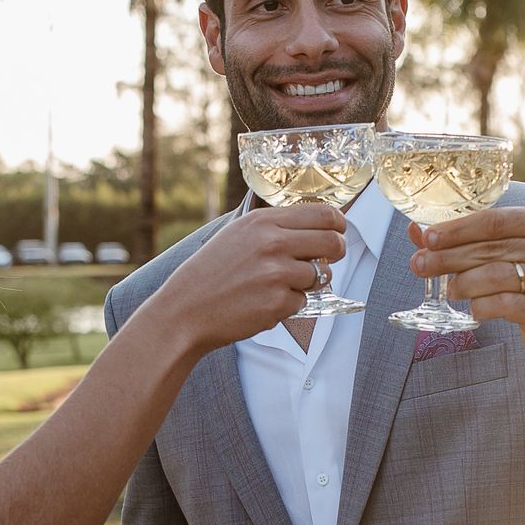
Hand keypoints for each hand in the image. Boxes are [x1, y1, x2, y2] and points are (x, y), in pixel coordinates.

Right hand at [146, 203, 346, 357]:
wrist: (185, 310)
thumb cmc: (211, 273)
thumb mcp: (238, 234)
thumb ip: (274, 228)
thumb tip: (315, 227)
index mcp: (263, 222)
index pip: (322, 214)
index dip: (337, 224)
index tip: (338, 231)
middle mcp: (273, 243)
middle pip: (332, 242)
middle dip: (336, 252)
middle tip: (329, 259)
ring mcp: (277, 274)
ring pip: (321, 275)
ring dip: (308, 282)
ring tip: (279, 285)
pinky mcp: (278, 302)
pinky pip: (302, 302)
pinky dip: (288, 305)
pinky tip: (263, 303)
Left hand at [410, 205, 524, 359]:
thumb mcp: (512, 250)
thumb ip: (469, 239)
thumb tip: (417, 232)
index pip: (494, 221)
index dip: (457, 229)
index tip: (428, 238)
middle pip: (490, 248)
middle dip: (449, 257)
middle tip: (421, 264)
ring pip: (496, 276)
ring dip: (464, 283)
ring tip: (449, 289)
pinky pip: (506, 305)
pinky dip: (482, 306)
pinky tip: (474, 308)